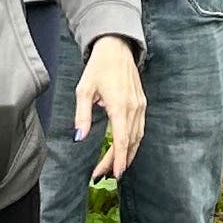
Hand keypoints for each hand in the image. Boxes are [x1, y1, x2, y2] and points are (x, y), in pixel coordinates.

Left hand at [76, 35, 146, 177]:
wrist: (117, 47)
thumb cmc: (99, 67)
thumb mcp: (84, 89)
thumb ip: (82, 115)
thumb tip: (79, 138)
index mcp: (120, 106)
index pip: (121, 140)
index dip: (117, 160)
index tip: (113, 175)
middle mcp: (134, 108)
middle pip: (130, 143)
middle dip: (118, 161)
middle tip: (104, 175)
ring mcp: (140, 106)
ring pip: (138, 137)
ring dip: (128, 154)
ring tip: (116, 169)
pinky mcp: (142, 103)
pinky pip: (140, 128)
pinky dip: (133, 142)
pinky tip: (126, 150)